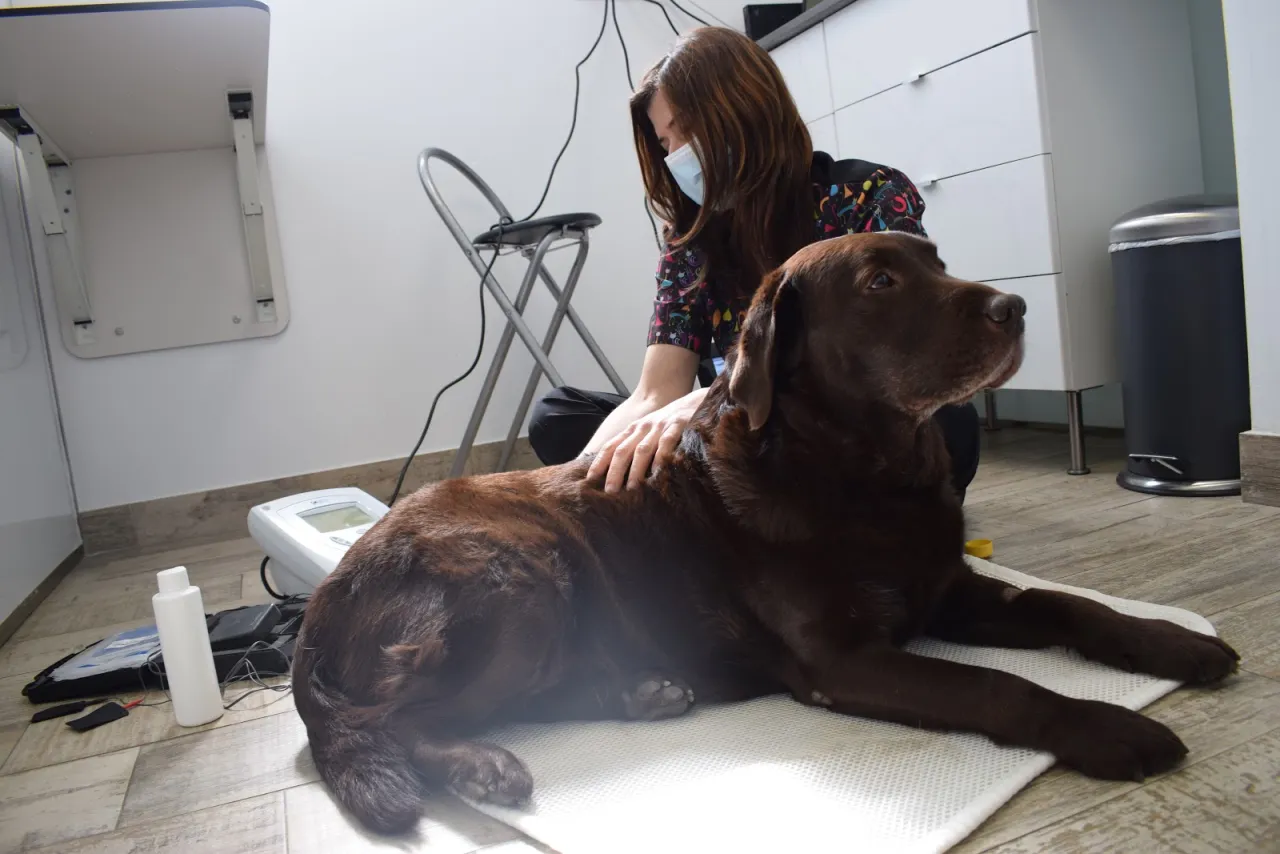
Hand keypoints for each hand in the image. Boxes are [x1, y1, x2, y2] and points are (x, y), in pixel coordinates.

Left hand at [587, 391, 702, 492]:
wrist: (694, 401)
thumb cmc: (670, 422)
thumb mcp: (649, 431)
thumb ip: (636, 446)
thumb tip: (620, 472)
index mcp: (633, 429)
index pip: (611, 446)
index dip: (599, 462)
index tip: (590, 479)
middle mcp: (642, 427)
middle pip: (622, 450)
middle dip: (614, 471)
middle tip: (609, 491)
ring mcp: (659, 426)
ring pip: (642, 449)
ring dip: (635, 469)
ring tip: (631, 488)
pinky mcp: (677, 425)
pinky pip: (666, 443)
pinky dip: (660, 457)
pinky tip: (657, 472)